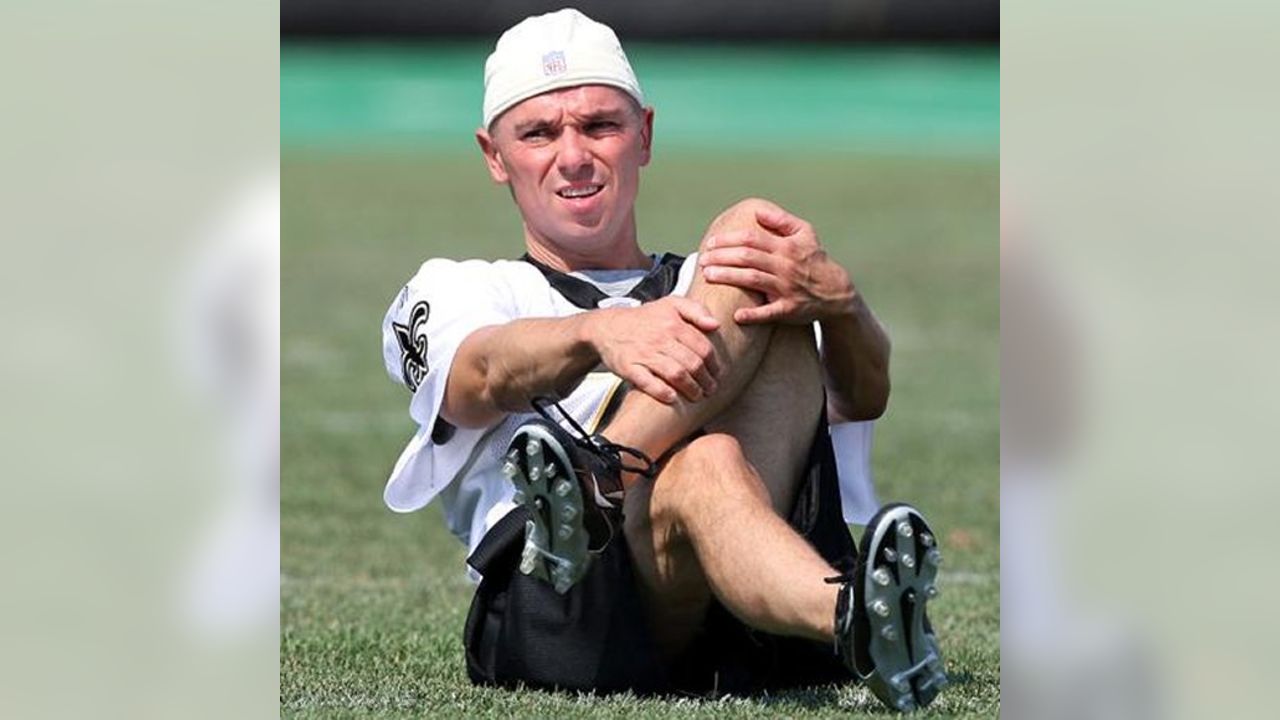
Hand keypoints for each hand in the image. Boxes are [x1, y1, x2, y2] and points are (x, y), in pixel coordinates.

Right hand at [586, 297, 721, 403]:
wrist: (607, 327)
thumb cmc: (644, 319)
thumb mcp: (671, 304)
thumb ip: (696, 309)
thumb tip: (715, 325)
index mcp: (673, 323)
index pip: (703, 347)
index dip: (714, 364)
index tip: (717, 374)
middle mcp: (660, 338)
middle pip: (692, 363)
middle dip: (706, 380)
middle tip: (710, 389)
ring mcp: (644, 353)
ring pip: (676, 374)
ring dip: (691, 388)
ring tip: (697, 395)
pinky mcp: (629, 367)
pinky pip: (648, 383)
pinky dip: (662, 392)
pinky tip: (672, 397)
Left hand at [698, 205, 856, 324]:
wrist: (836, 292)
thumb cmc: (814, 259)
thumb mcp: (805, 234)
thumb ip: (781, 221)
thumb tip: (757, 211)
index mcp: (786, 247)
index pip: (751, 239)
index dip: (728, 240)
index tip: (711, 243)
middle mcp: (785, 266)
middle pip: (747, 258)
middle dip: (721, 257)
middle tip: (702, 260)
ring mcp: (786, 289)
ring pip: (752, 280)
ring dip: (727, 277)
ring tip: (708, 275)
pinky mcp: (788, 310)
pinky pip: (769, 313)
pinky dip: (753, 315)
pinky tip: (736, 315)